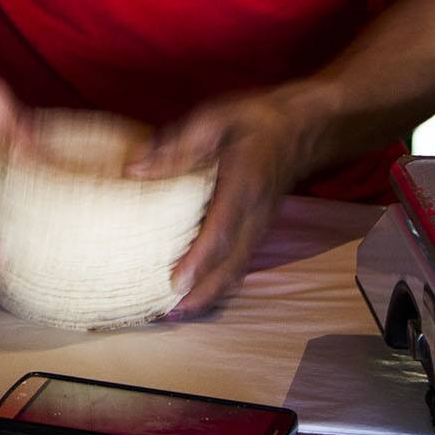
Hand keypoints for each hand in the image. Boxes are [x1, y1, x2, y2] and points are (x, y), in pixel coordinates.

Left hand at [129, 88, 319, 319]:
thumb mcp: (215, 120)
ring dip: (211, 295)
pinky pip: (241, 263)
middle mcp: (254, 214)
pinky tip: (200, 293)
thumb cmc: (254, 121)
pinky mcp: (259, 228)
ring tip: (178, 313)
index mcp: (242, 187)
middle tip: (169, 314)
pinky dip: (221, 283)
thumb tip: (135, 169)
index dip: (199, 260)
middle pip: (231, 265)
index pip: (220, 232)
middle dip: (202, 294)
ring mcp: (260, 225)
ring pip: (237, 269)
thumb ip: (178, 146)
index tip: (176, 282)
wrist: (299, 128)